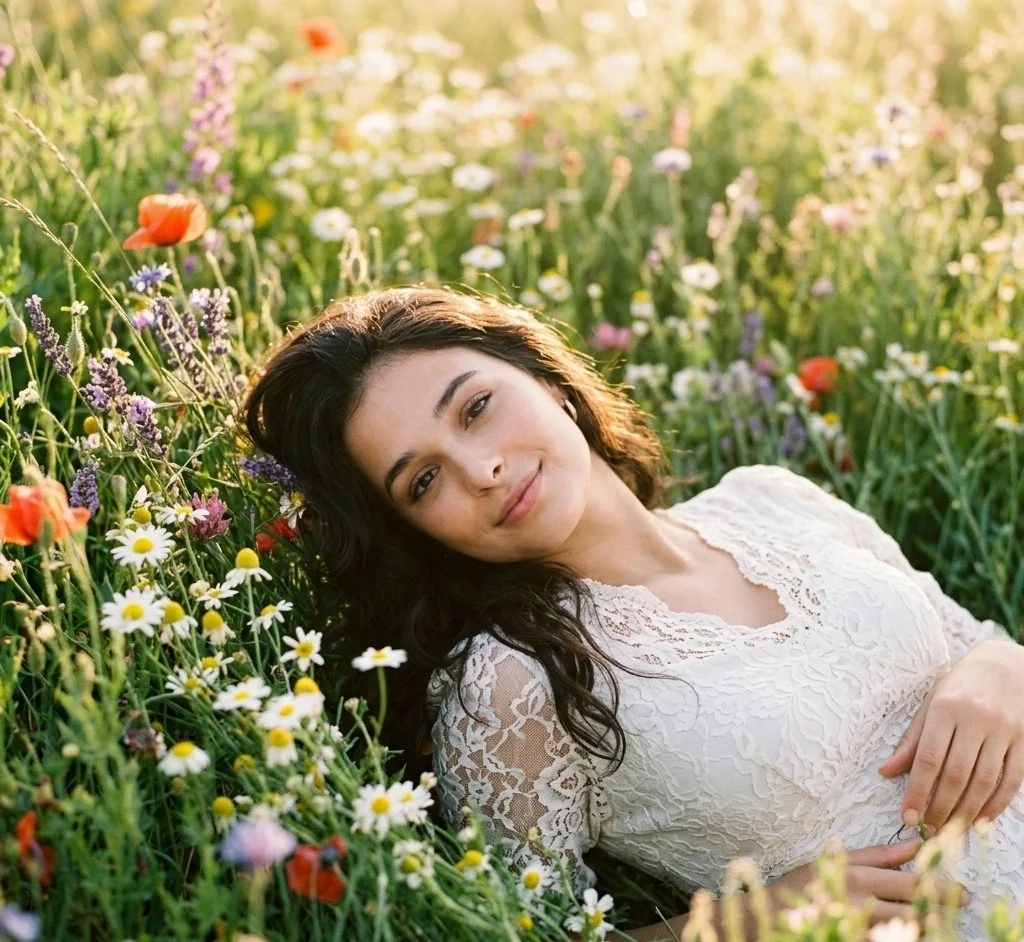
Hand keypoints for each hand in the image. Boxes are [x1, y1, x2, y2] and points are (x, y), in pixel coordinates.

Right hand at [770, 838, 970, 927]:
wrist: (775, 916)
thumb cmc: (807, 882)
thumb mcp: (841, 860)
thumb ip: (880, 855)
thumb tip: (915, 845)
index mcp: (859, 878)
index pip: (912, 884)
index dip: (943, 889)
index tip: (965, 892)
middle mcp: (862, 906)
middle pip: (917, 912)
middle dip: (940, 910)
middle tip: (957, 904)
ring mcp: (861, 931)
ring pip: (909, 933)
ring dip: (923, 926)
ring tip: (929, 917)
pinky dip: (903, 937)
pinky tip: (903, 930)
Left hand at [878, 640, 1023, 832]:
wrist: (1007, 665)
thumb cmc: (960, 685)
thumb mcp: (931, 703)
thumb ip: (911, 740)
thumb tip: (886, 772)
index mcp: (946, 708)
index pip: (928, 758)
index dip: (917, 791)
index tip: (907, 816)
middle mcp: (976, 719)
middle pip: (956, 774)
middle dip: (941, 808)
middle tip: (928, 830)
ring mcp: (1004, 731)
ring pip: (985, 782)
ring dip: (966, 812)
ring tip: (950, 830)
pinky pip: (1012, 781)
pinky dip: (996, 805)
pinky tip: (980, 820)